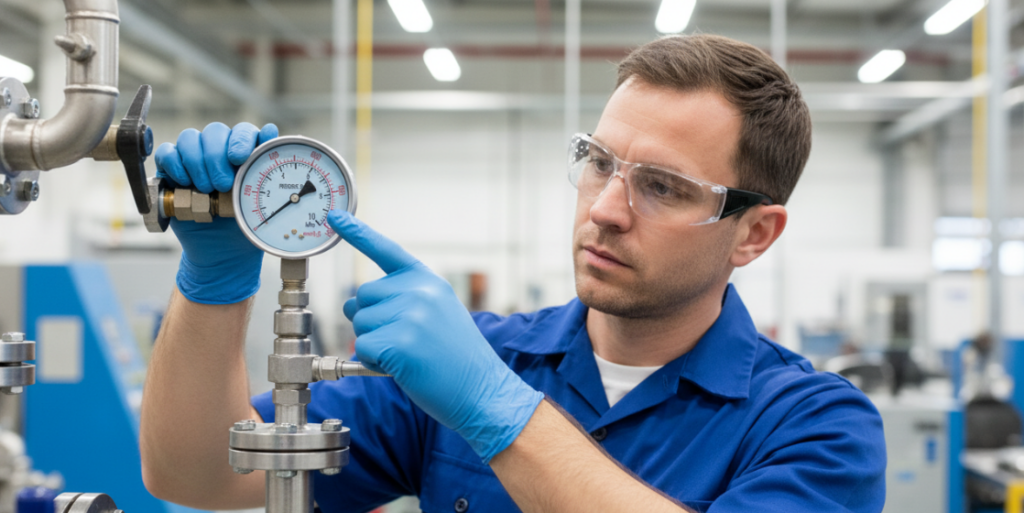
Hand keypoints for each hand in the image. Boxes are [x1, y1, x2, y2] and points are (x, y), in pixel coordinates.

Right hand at [154, 122, 277, 303]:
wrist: (223, 253)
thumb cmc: (246, 224)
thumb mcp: (262, 201)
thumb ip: (265, 167)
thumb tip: (270, 130)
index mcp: (246, 154)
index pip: (242, 131)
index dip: (240, 138)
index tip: (239, 157)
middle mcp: (220, 152)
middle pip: (214, 131)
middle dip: (217, 157)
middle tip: (223, 185)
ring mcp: (195, 160)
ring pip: (189, 138)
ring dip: (197, 162)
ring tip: (205, 189)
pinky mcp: (172, 171)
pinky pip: (167, 153)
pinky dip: (174, 164)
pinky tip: (184, 182)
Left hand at [328, 211, 543, 461]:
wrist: (483, 390)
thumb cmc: (456, 359)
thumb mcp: (438, 313)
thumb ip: (403, 300)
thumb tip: (355, 305)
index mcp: (427, 281)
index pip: (386, 251)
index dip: (357, 233)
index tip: (334, 217)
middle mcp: (418, 291)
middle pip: (363, 297)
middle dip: (371, 320)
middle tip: (402, 341)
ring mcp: (409, 314)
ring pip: (360, 323)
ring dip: (373, 343)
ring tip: (408, 355)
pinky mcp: (399, 341)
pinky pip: (362, 348)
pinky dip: (373, 362)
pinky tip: (401, 367)